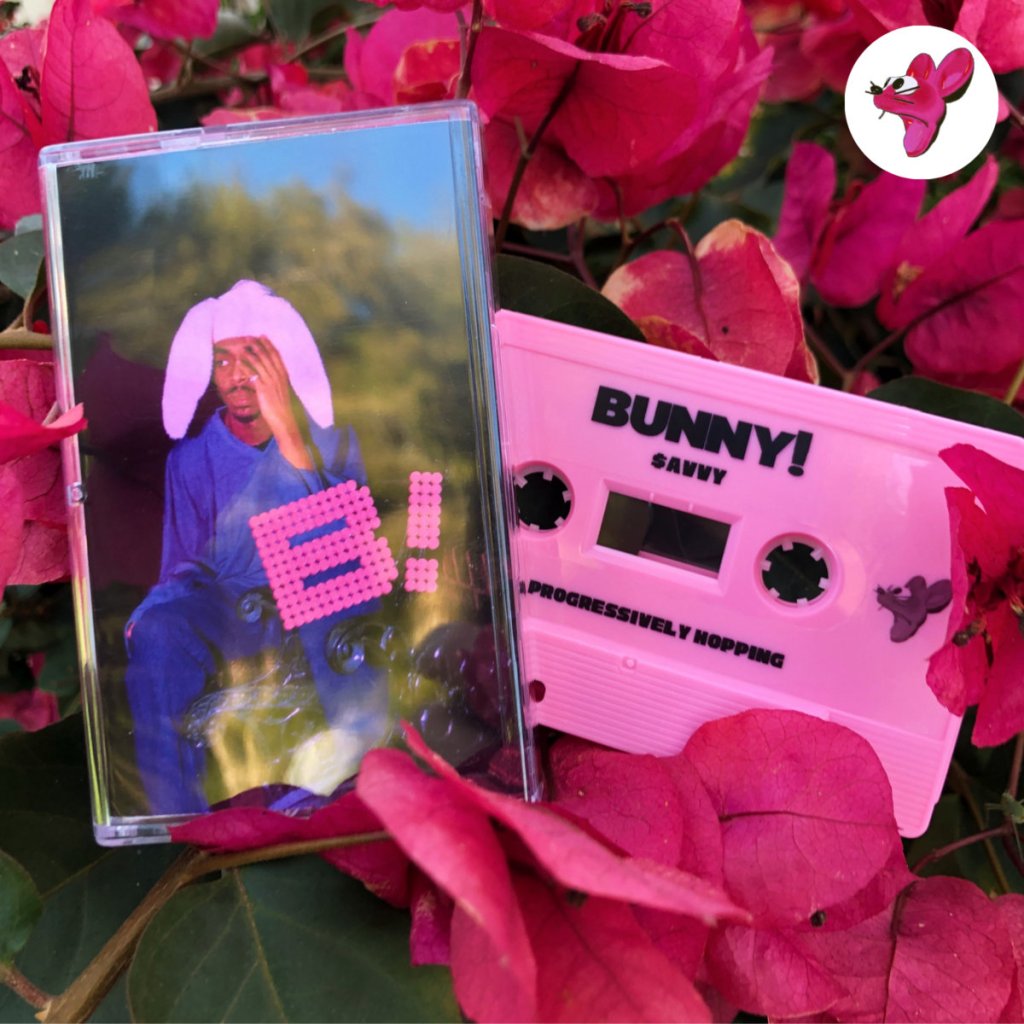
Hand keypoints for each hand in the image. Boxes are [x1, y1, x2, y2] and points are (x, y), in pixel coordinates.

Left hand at [243, 336, 313, 469]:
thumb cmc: (281, 410)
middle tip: (251, 336)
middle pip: (268, 357)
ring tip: (243, 345)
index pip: (277, 357)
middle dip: (260, 345)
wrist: (283, 421)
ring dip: (251, 353)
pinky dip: (247, 367)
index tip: (263, 336)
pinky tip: (240, 362)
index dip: (270, 345)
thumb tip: (264, 379)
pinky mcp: (264, 389)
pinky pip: (254, 375)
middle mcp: (278, 377)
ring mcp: (271, 383)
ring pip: (261, 363)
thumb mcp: (279, 394)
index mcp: (284, 377)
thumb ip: (273, 384)